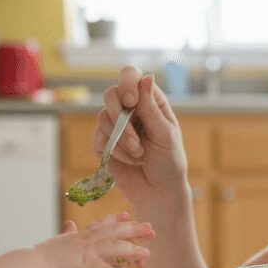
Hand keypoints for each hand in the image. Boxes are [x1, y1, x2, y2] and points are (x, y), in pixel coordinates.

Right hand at [35, 214, 152, 267]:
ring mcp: (86, 252)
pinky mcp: (83, 266)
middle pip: (115, 232)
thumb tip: (70, 225)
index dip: (117, 220)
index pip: (102, 224)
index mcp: (80, 235)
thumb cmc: (43, 257)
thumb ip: (68, 233)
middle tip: (151, 229)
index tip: (129, 216)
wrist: (33, 265)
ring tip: (147, 255)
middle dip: (134, 230)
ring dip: (132, 250)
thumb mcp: (60, 241)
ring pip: (114, 247)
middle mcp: (86, 241)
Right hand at [95, 66, 188, 203]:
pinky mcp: (103, 142)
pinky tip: (131, 161)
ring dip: (121, 140)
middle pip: (111, 94)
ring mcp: (115, 125)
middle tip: (136, 143)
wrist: (158, 192)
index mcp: (149, 100)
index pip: (131, 76)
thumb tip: (146, 77)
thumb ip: (152, 108)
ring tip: (140, 155)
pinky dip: (115, 151)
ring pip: (102, 117)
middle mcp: (130, 108)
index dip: (126, 83)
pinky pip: (98, 138)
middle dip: (121, 118)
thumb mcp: (166, 135)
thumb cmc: (169, 162)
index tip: (131, 101)